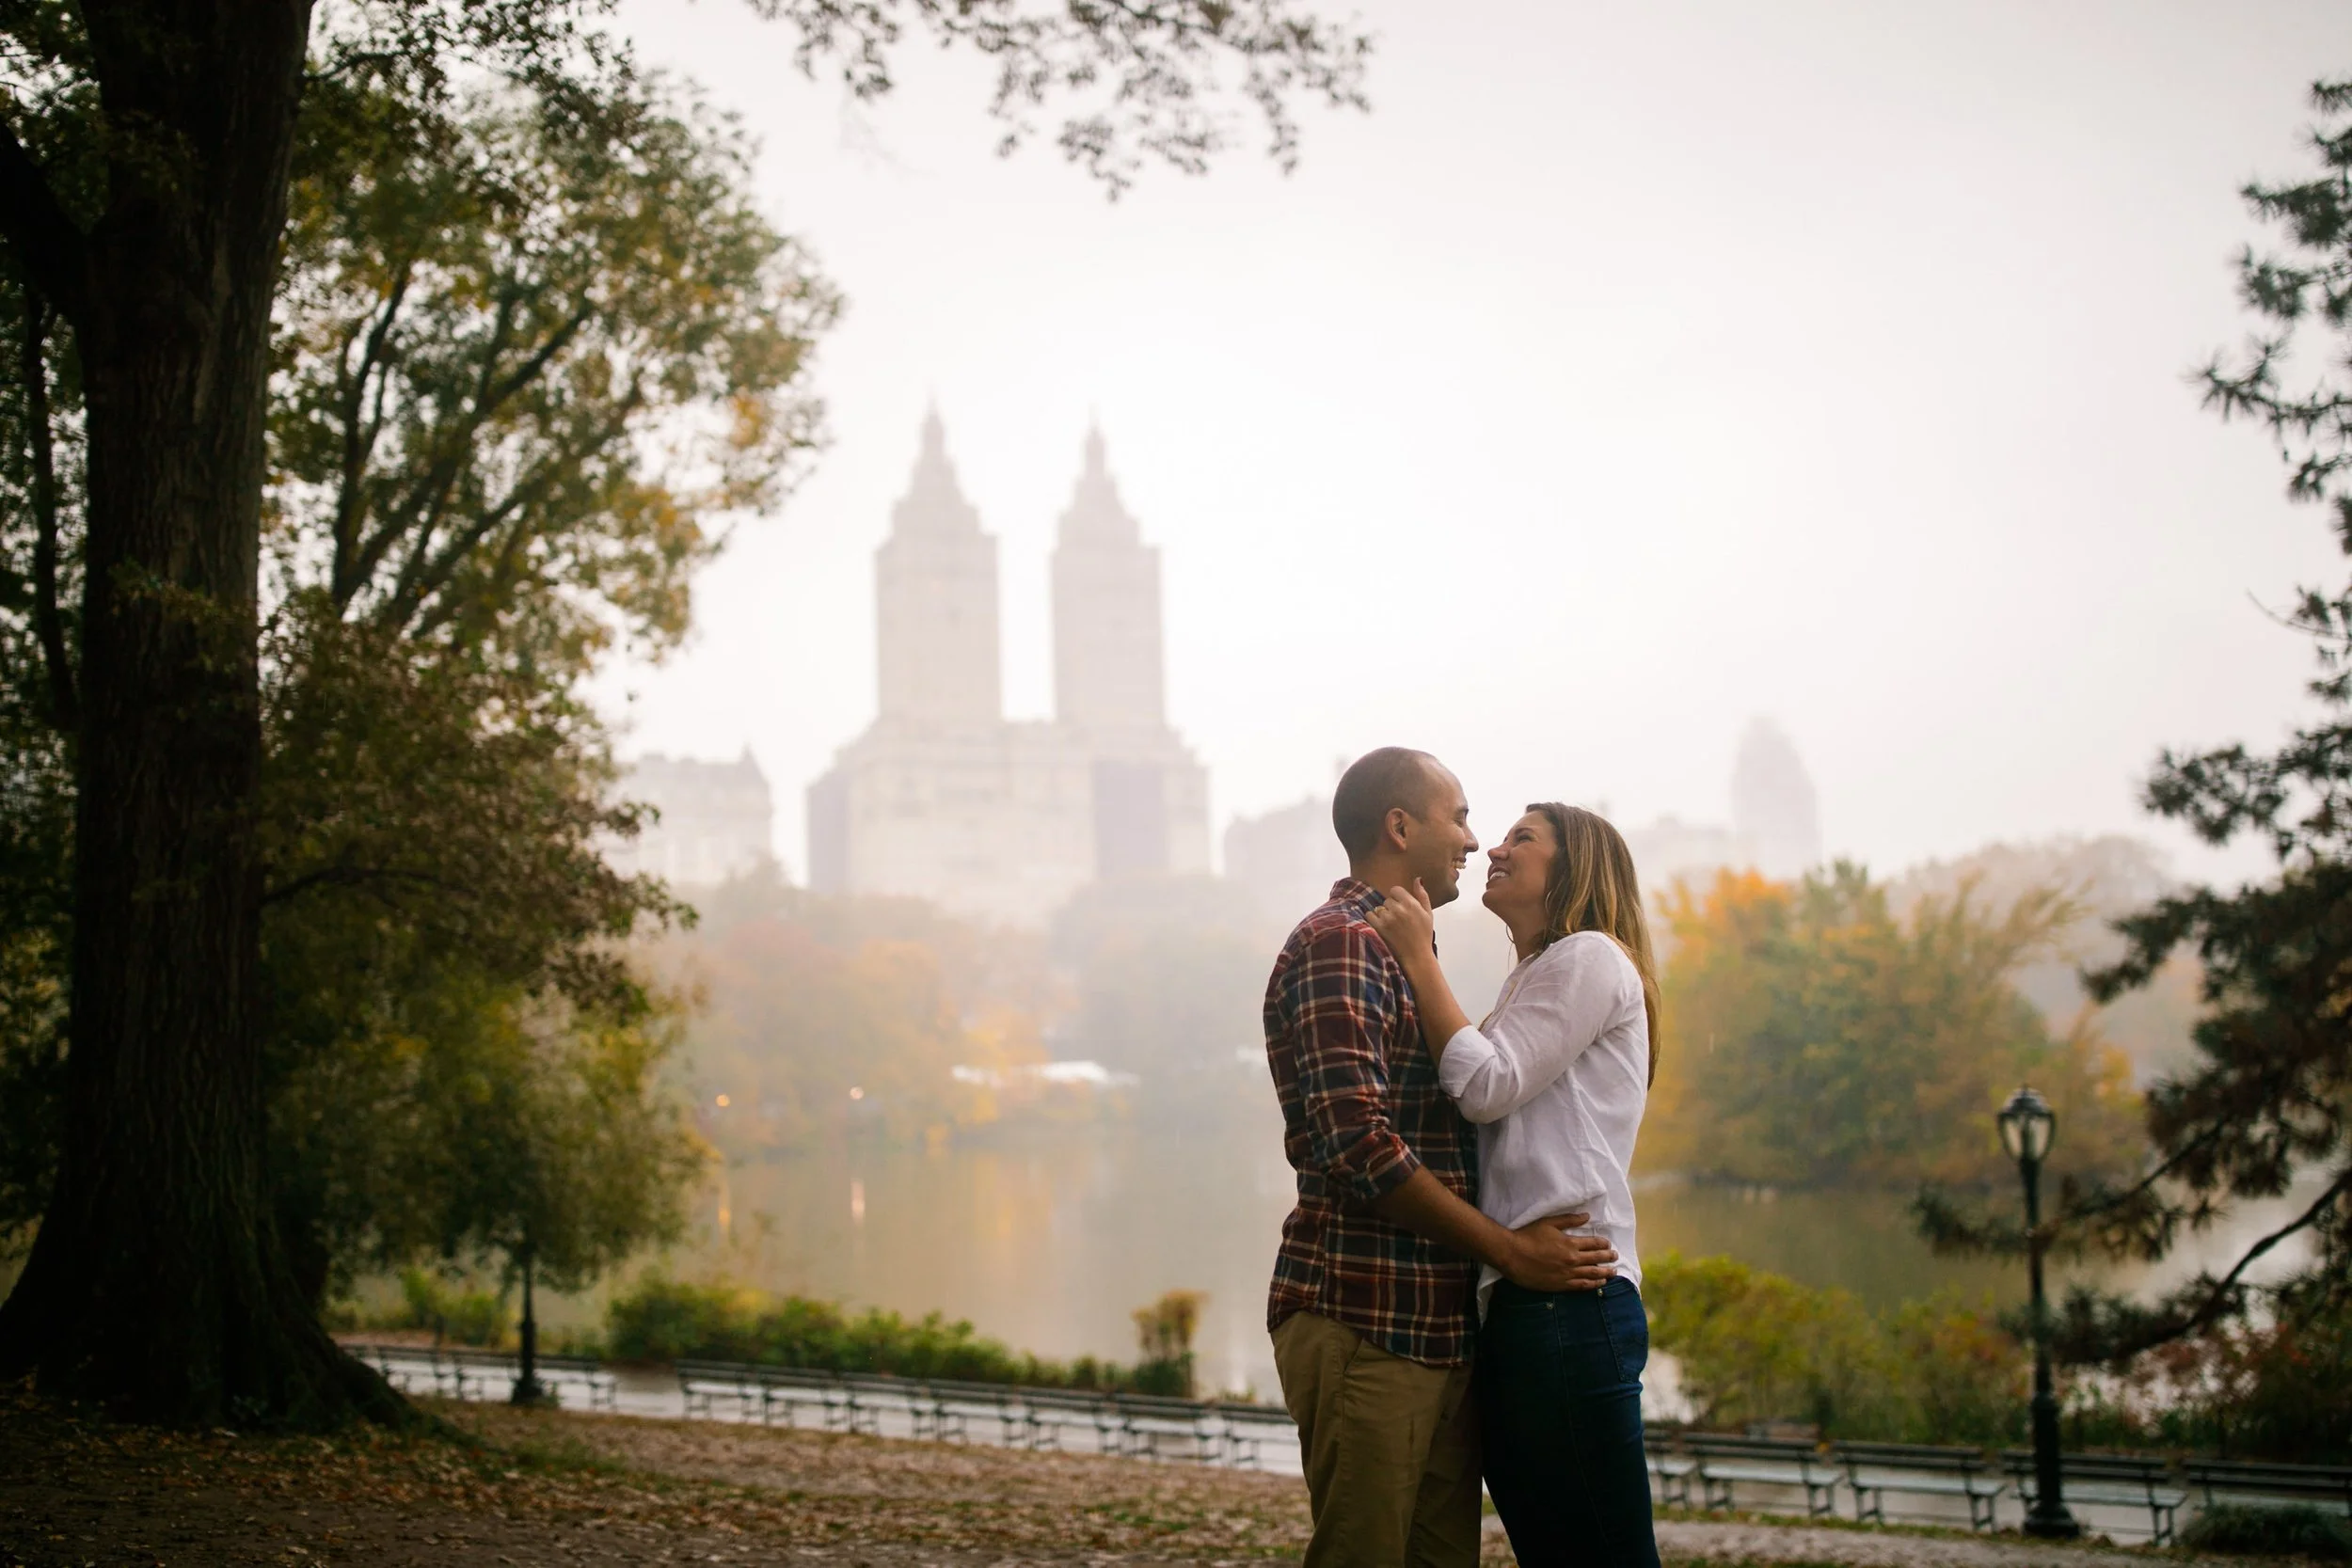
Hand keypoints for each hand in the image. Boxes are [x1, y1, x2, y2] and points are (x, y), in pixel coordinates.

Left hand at [1365, 878, 1436, 969]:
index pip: (1395, 890)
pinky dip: (1373, 920)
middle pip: (1387, 900)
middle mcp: (1399, 909)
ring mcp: (1388, 918)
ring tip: (1391, 926)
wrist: (1417, 957)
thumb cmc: (1423, 936)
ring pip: (1379, 908)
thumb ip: (1422, 895)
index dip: (1397, 898)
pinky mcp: (1379, 928)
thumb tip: (1417, 879)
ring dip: (1382, 915)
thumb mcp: (1428, 914)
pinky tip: (1381, 927)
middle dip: (1391, 908)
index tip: (1401, 908)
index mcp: (1411, 904)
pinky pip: (1370, 915)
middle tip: (1398, 920)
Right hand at [1497, 1211, 1617, 1292]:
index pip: (1594, 1244)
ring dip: (1605, 1273)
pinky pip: (1582, 1286)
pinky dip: (1593, 1285)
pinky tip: (1599, 1284)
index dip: (1603, 1244)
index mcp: (1570, 1243)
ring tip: (1613, 1272)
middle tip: (1615, 1257)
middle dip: (1608, 1258)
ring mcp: (1567, 1274)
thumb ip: (1569, 1220)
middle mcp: (1572, 1260)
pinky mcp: (1561, 1285)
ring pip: (1593, 1274)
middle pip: (1597, 1259)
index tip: (1608, 1244)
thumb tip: (1587, 1216)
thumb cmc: (1528, 1236)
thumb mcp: (1549, 1223)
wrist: (1512, 1254)